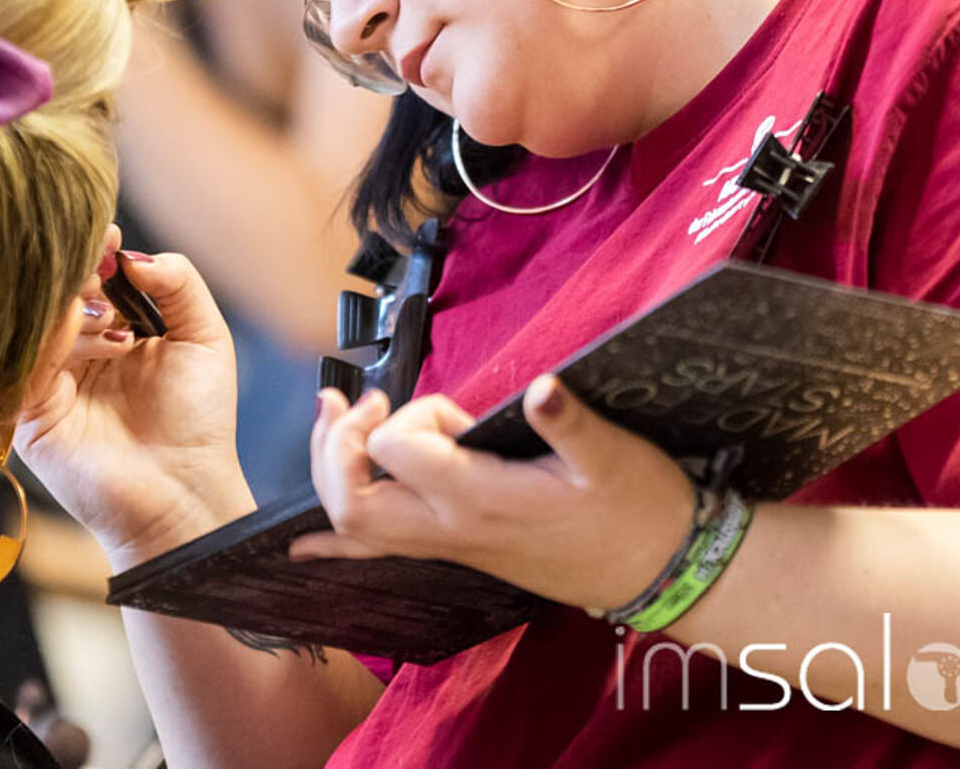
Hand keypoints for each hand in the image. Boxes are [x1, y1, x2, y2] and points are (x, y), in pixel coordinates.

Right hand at [17, 232, 254, 569]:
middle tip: (101, 264)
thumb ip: (178, 281)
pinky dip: (57, 335)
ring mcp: (48, 382)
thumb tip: (130, 252)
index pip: (88, 279)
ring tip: (115, 317)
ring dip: (73, 304)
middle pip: (56, 294)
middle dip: (78, 273)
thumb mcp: (205, 335)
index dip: (96, 254)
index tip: (109, 234)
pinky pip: (25, 361)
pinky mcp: (28, 413)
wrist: (185, 491)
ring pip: (38, 321)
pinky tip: (94, 329)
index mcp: (111, 333)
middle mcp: (74, 353)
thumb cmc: (199, 422)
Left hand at [288, 377, 696, 611]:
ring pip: (353, 526)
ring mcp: (448, 544)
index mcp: (482, 499)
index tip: (449, 409)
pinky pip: (377, 550)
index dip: (406, 418)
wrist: (658, 570)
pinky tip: (301, 544)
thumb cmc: (638, 509)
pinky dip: (335, 538)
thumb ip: (570, 423)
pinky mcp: (455, 547)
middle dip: (333, 447)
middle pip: (349, 503)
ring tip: (334, 418)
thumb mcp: (615, 456)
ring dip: (330, 470)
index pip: (397, 453)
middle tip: (352, 403)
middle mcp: (451, 529)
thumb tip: (542, 388)